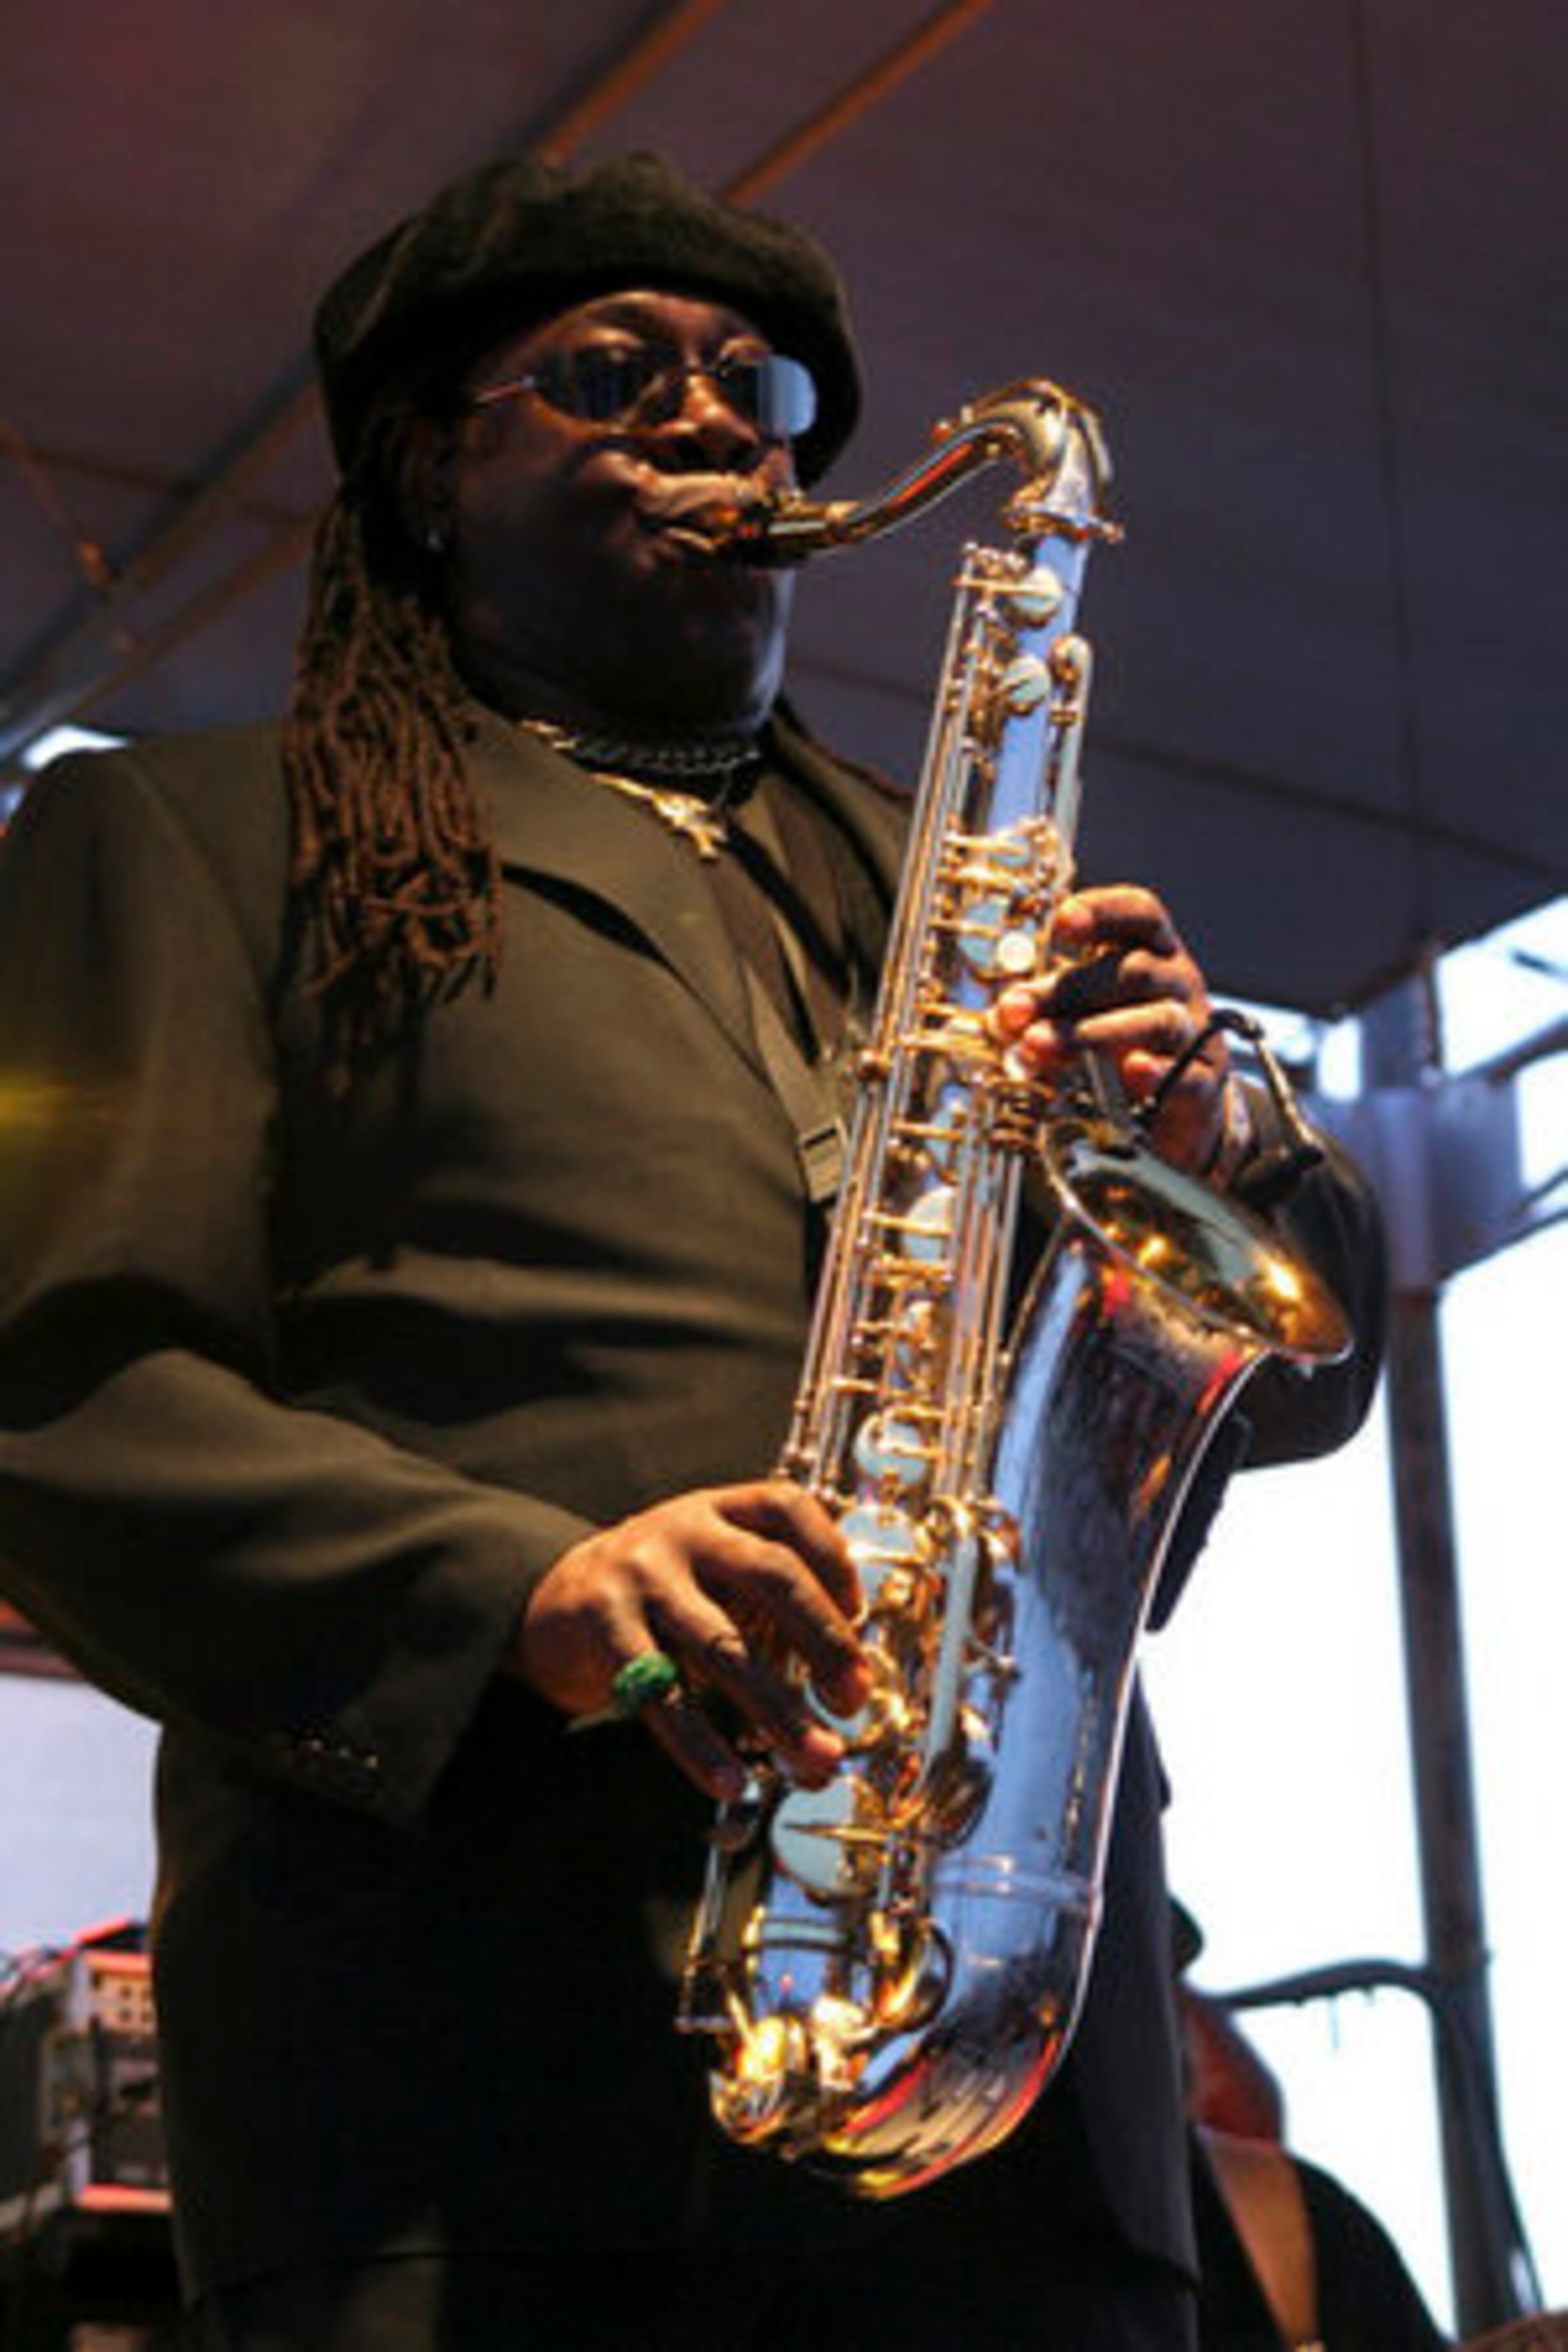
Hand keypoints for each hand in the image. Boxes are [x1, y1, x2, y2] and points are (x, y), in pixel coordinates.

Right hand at [509, 1480, 869, 1798]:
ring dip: (778, 1707)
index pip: (788, 1509)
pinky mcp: (606, 1628)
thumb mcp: (711, 1564)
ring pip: (723, 1646)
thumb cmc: (661, 1589)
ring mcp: (643, 1578)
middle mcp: (684, 1531)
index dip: (833, 1559)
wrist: (553, 1598)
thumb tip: (845, 1679)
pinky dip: (700, 1744)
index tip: (859, 1614)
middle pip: (771, 1575)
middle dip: (824, 1640)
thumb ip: (769, 1599)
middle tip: (853, 1698)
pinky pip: (663, 1694)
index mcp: (719, 1510)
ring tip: (816, 1755)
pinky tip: (731, 1780)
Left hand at [989, 884, 1232, 1175]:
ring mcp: (1196, 1032)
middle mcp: (1180, 984)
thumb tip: (1005, 1014)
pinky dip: (1158, 1072)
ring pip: (1156, 1020)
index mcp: (1153, 952)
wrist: (1182, 1103)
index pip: (1141, 914)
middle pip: (1134, 971)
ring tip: (1039, 1044)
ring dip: (1093, 1031)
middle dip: (1068, 989)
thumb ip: (1050, 1007)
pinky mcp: (1204, 1081)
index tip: (1061, 922)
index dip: (1104, 911)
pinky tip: (1131, 1071)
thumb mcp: (1088, 1012)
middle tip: (1014, 1009)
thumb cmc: (1124, 1042)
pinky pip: (1186, 1074)